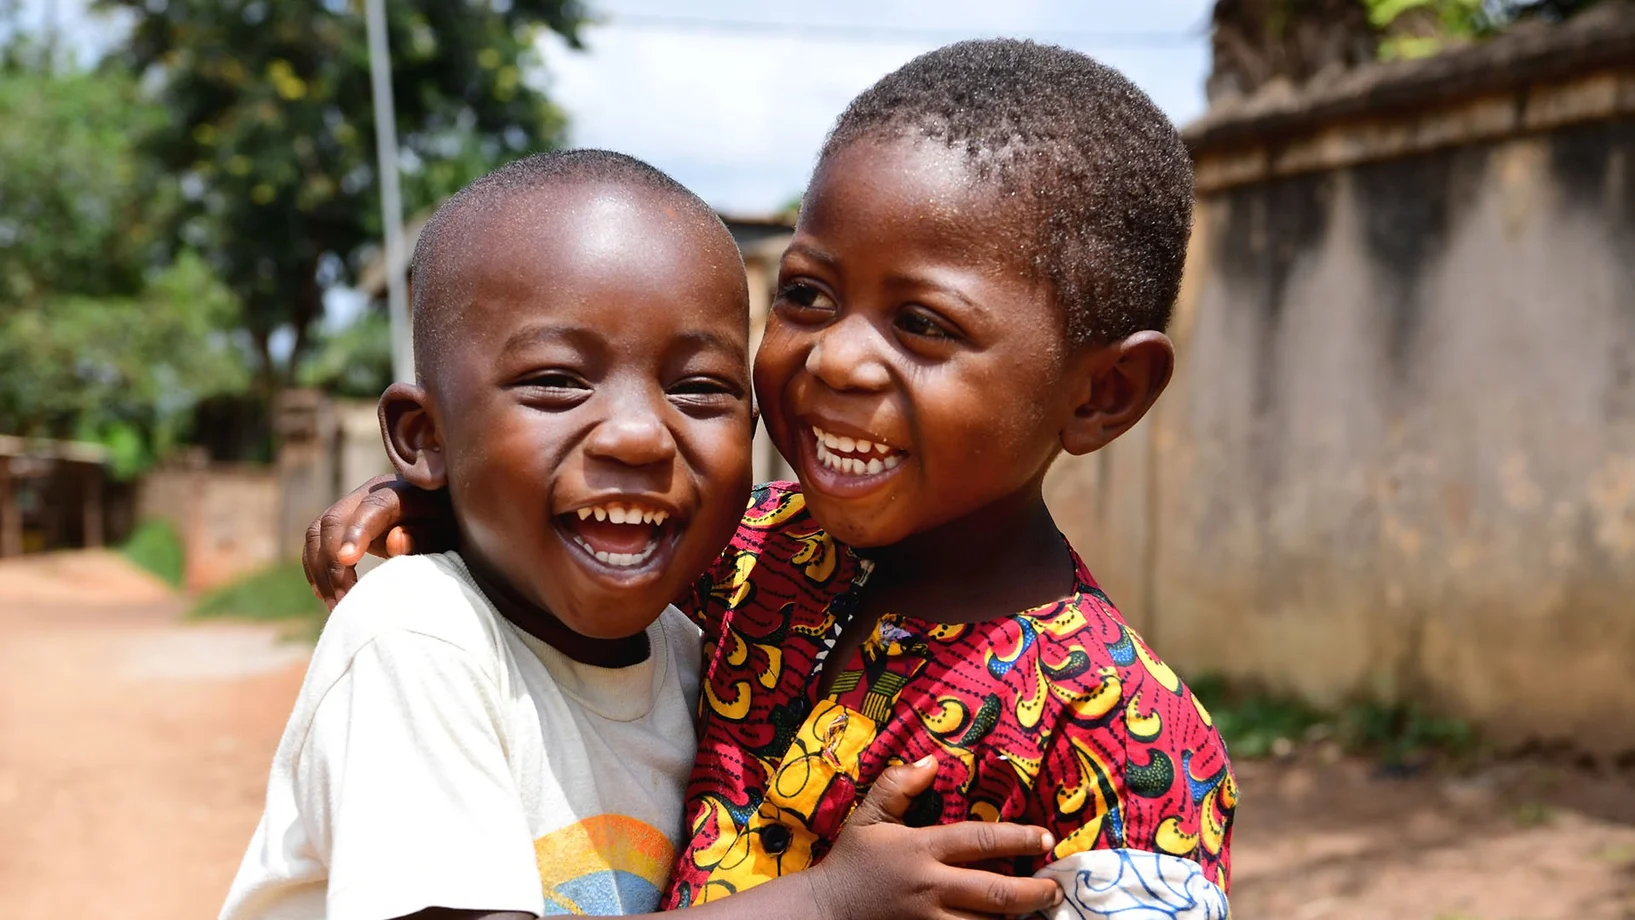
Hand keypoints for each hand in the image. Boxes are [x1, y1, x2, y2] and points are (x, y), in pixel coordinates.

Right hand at [302, 475, 456, 608]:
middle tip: (343, 601)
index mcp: (402, 492)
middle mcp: (370, 493)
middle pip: (333, 520)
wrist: (448, 515)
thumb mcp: (450, 534)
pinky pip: (316, 540)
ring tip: (336, 605)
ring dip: (320, 570)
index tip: (346, 560)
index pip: (372, 507)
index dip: (355, 532)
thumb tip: (394, 541)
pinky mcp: (344, 523)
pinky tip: (326, 593)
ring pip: (318, 531)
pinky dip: (315, 567)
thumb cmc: (454, 527)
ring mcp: (353, 506)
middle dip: (332, 562)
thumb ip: (427, 536)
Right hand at [805, 757, 1062, 919]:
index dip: (1018, 838)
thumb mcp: (868, 817)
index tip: (1045, 838)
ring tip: (1037, 912)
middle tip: (1054, 888)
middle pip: (996, 893)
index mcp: (921, 850)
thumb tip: (931, 762)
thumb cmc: (851, 862)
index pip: (980, 841)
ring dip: (1015, 919)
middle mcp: (931, 888)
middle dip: (1033, 892)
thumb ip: (897, 785)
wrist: (823, 911)